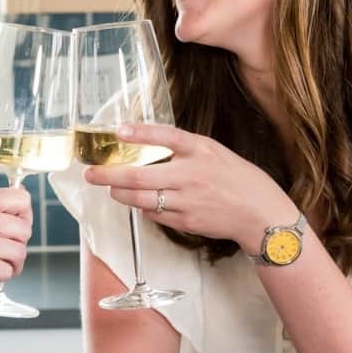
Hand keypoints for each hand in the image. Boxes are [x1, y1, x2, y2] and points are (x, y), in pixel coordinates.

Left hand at [83, 124, 292, 255]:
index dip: (140, 133)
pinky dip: (143, 208)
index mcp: (201, 151)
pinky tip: (142, 202)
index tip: (119, 130)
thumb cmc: (238, 180)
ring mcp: (187, 201)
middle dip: (109, 176)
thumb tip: (148, 145)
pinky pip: (154, 215)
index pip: (166, 137)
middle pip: (138, 177)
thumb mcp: (214, 152)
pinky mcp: (186, 222)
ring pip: (140, 200)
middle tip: (91, 173)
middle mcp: (191, 175)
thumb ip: (184, 148)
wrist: (260, 214)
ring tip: (111, 189)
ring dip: (120, 195)